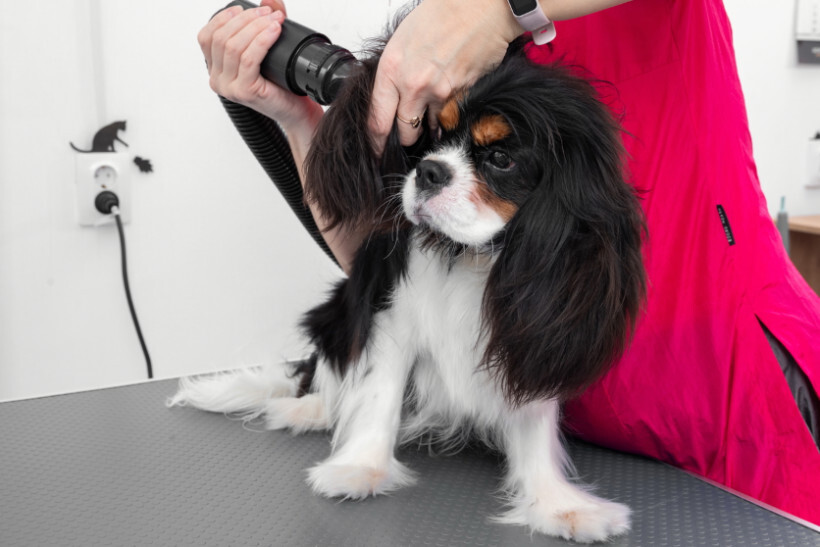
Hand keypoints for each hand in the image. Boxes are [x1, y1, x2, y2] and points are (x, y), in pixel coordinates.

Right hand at [198, 0, 321, 130]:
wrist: (296, 110)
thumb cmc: (281, 85)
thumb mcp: (266, 51)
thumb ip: (263, 25)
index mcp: (216, 69)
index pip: (206, 37)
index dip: (224, 18)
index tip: (246, 9)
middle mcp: (217, 79)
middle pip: (221, 38)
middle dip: (246, 19)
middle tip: (268, 12)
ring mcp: (229, 87)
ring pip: (233, 46)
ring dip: (256, 27)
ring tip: (275, 19)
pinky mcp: (244, 91)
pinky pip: (248, 59)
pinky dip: (262, 40)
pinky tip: (274, 31)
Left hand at [368, 0, 520, 154]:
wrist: (479, 7)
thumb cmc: (442, 15)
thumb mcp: (401, 41)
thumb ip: (393, 73)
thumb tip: (389, 97)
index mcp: (391, 70)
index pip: (377, 120)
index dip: (376, 141)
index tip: (377, 149)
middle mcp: (413, 85)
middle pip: (405, 132)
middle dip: (406, 135)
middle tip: (410, 129)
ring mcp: (439, 93)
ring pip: (431, 127)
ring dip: (432, 123)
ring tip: (436, 102)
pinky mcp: (462, 97)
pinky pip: (452, 117)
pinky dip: (451, 114)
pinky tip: (453, 95)